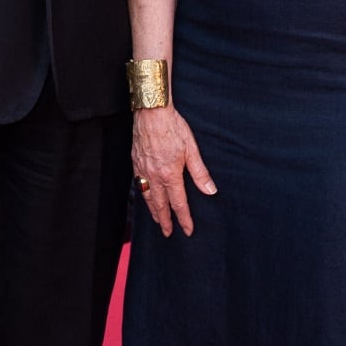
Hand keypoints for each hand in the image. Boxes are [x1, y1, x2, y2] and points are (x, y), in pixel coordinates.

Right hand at [132, 106, 215, 237]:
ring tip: (157, 220)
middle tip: (168, 233)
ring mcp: (142, 170)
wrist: (151, 112)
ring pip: (147, 197)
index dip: (184, 219)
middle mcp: (154, 176)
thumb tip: (210, 191)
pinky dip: (143, 195)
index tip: (188, 230)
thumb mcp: (191, 149)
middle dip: (165, 221)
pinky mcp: (135, 162)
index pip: (178, 203)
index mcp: (170, 174)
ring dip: (153, 211)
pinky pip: (139, 185)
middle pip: (160, 205)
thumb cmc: (173, 127)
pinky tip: (146, 197)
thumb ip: (200, 173)